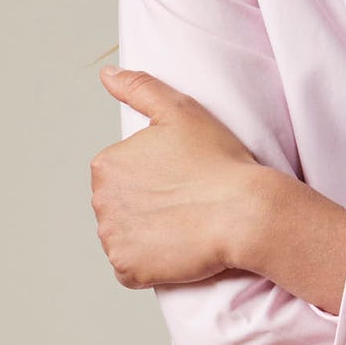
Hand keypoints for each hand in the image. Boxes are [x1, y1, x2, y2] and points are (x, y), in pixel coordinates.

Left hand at [91, 65, 263, 287]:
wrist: (245, 212)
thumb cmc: (219, 161)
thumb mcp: (181, 110)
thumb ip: (139, 88)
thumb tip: (106, 75)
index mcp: (106, 164)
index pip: (121, 175)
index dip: (154, 179)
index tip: (181, 180)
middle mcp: (100, 201)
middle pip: (119, 207)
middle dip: (145, 207)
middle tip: (185, 203)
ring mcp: (111, 238)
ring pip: (123, 238)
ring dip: (146, 236)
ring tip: (183, 226)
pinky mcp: (127, 268)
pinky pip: (129, 269)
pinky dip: (148, 265)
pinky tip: (176, 249)